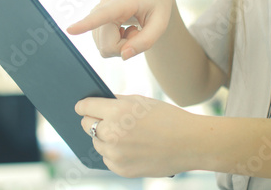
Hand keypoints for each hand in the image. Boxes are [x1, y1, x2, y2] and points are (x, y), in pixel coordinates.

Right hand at [66, 0, 174, 59]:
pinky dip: (116, 44)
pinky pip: (103, 46)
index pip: (103, 15)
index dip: (86, 24)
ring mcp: (96, 13)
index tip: (70, 30)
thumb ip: (145, 41)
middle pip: (107, 45)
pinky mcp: (94, 21)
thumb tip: (124, 56)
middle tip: (137, 34)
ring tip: (131, 30)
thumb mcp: (161, 24)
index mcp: (123, 2)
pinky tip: (123, 30)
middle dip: (124, 48)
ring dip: (121, 46)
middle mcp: (104, 6)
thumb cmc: (157, 8)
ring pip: (104, 47)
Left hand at [75, 95, 196, 177]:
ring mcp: (116, 154)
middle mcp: (112, 133)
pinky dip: (112, 153)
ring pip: (96, 143)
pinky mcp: (121, 169)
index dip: (82, 105)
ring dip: (103, 137)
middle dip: (92, 120)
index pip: (85, 107)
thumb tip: (96, 104)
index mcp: (117, 111)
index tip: (80, 106)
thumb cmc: (166, 118)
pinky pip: (106, 158)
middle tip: (99, 118)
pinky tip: (127, 147)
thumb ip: (115, 102)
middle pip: (86, 125)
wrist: (190, 143)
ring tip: (118, 133)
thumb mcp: (140, 101)